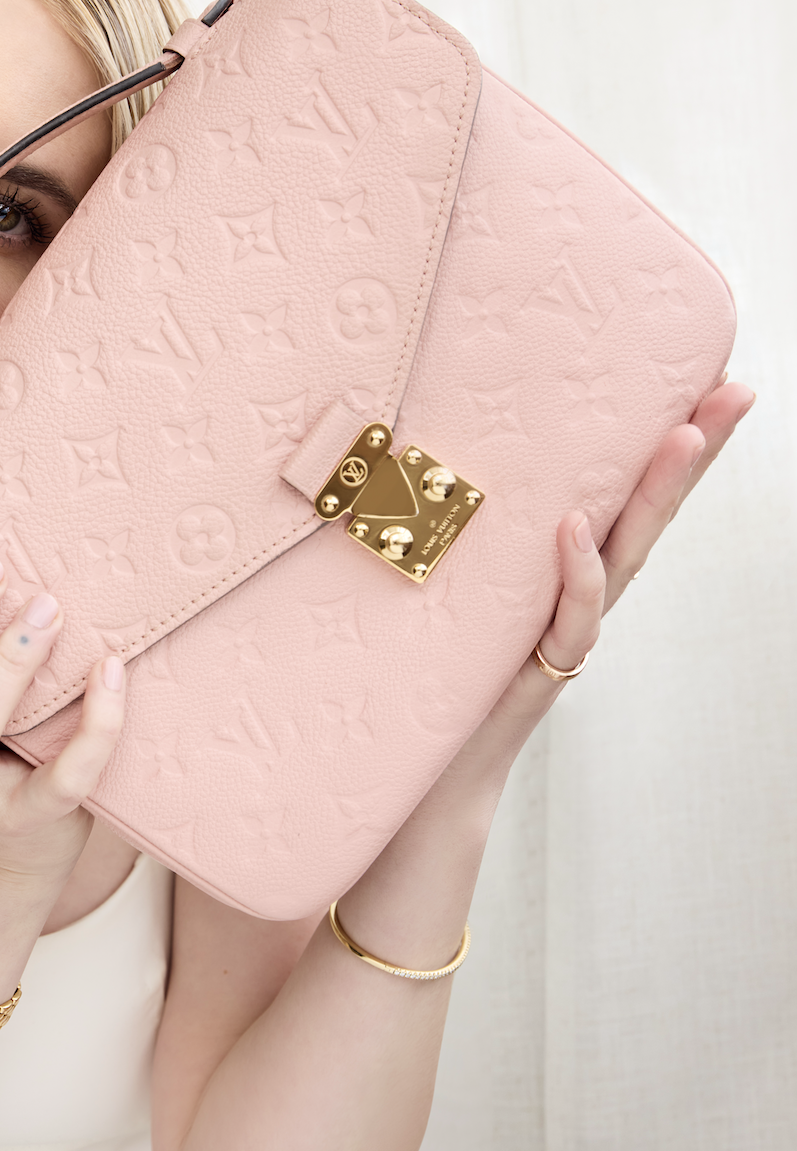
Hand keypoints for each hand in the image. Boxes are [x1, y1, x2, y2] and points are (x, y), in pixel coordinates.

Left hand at [432, 378, 755, 806]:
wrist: (439, 773)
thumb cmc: (443, 673)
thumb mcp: (455, 585)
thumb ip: (463, 532)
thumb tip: (415, 450)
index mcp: (564, 567)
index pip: (627, 492)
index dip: (669, 441)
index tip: (709, 378)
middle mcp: (578, 593)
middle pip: (648, 512)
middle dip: (694, 451)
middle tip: (734, 392)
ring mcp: (567, 629)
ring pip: (624, 555)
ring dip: (656, 496)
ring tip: (685, 436)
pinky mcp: (542, 666)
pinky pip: (569, 616)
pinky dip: (576, 573)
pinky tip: (575, 529)